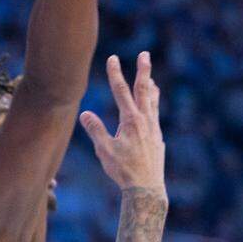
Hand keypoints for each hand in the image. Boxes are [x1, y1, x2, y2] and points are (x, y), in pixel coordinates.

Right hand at [79, 52, 165, 193]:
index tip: (112, 58)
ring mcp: (153, 129)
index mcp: (131, 121)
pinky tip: (151, 109)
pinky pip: (155, 115)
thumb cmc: (123, 170)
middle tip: (144, 54)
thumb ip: (96, 130)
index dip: (116, 73)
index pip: (121, 91)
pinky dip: (153, 106)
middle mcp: (145, 120)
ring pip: (152, 102)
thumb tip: (85, 113)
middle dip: (142, 70)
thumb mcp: (105, 150)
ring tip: (150, 79)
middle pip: (143, 90)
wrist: (146, 187)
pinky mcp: (157, 138)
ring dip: (150, 88)